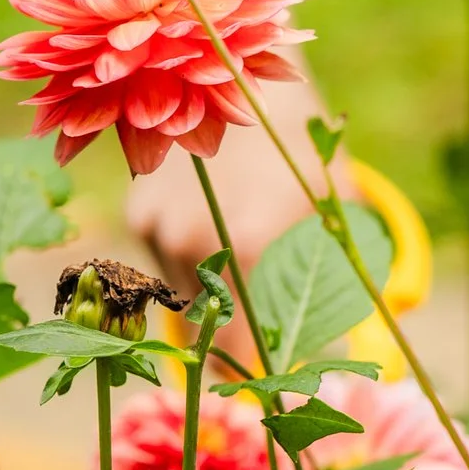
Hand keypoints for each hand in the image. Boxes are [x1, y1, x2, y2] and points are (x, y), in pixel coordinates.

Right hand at [126, 111, 340, 366]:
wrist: (254, 80)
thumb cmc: (306, 159)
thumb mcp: (331, 225)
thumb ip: (323, 300)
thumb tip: (314, 372)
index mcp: (250, 248)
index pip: (236, 355)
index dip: (251, 378)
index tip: (264, 389)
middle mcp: (192, 241)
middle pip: (209, 331)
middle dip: (235, 332)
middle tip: (261, 304)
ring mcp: (158, 225)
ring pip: (181, 299)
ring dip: (208, 292)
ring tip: (238, 244)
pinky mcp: (137, 210)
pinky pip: (161, 264)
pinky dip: (184, 257)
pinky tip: (209, 219)